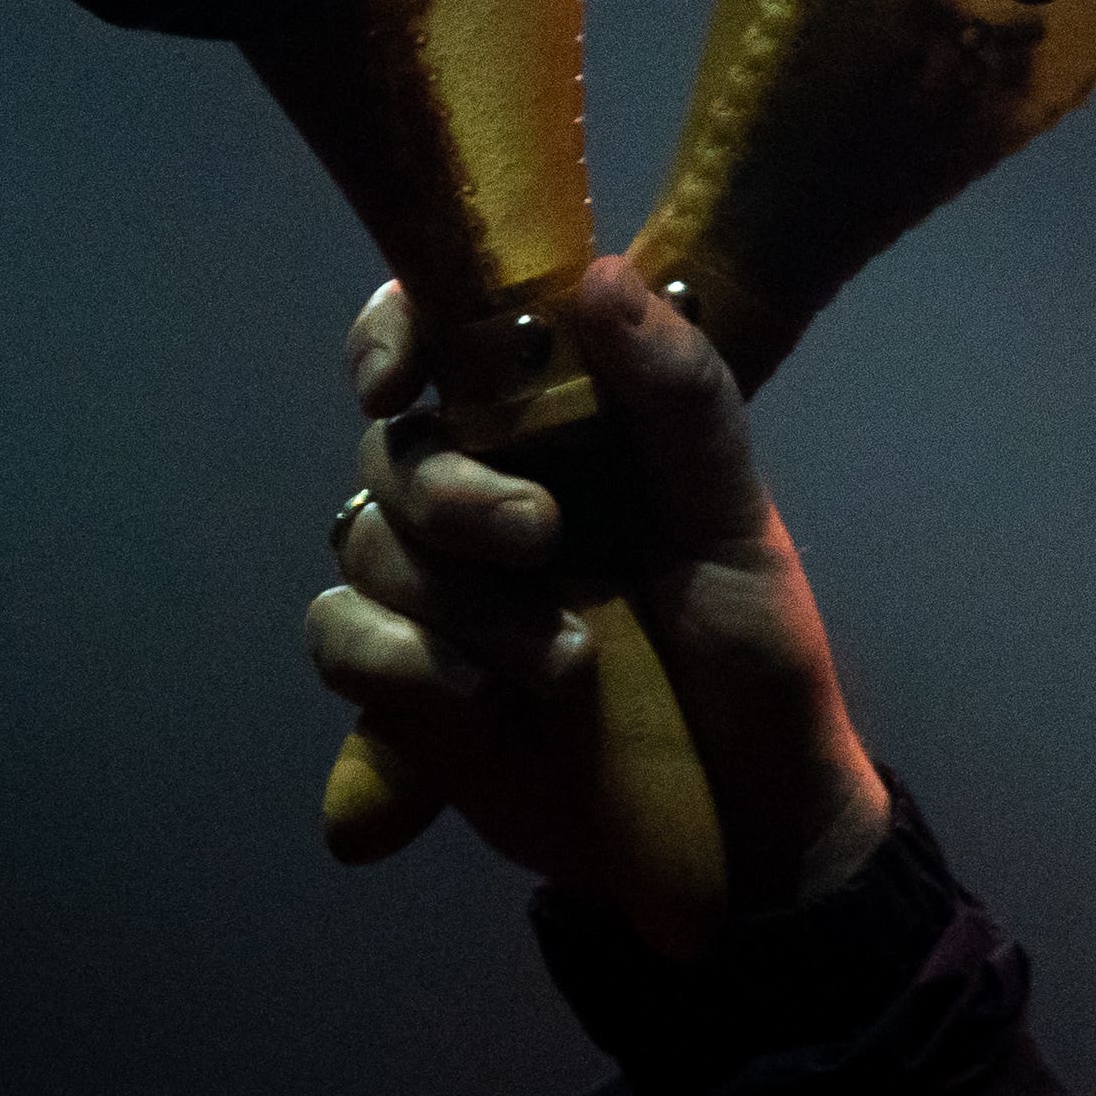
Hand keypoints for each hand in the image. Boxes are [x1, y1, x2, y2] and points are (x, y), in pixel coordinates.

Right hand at [306, 257, 892, 915]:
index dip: (396, 331)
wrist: (744, 819)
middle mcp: (493, 490)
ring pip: (365, 539)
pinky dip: (400, 661)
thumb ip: (680, 398)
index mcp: (569, 429)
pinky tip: (484, 701)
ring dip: (455, 599)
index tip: (400, 378)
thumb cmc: (755, 653)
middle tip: (544, 538)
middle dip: (453, 490)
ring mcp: (444, 585)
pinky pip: (340, 634)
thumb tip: (599, 275)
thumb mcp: (738, 521)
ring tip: (565, 663)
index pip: (448, 336)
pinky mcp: (408, 679)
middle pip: (396, 446)